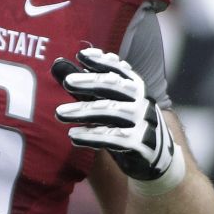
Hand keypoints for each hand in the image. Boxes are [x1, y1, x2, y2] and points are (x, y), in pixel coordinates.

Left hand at [53, 47, 182, 190]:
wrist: (156, 158)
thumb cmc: (125, 124)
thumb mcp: (109, 103)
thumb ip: (85, 86)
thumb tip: (57, 64)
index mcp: (135, 87)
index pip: (118, 70)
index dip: (101, 62)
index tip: (81, 56)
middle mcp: (141, 101)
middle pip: (116, 87)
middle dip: (90, 82)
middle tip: (67, 82)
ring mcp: (143, 122)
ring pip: (112, 112)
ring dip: (84, 111)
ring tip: (59, 113)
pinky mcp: (140, 144)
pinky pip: (114, 138)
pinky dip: (92, 137)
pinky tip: (73, 136)